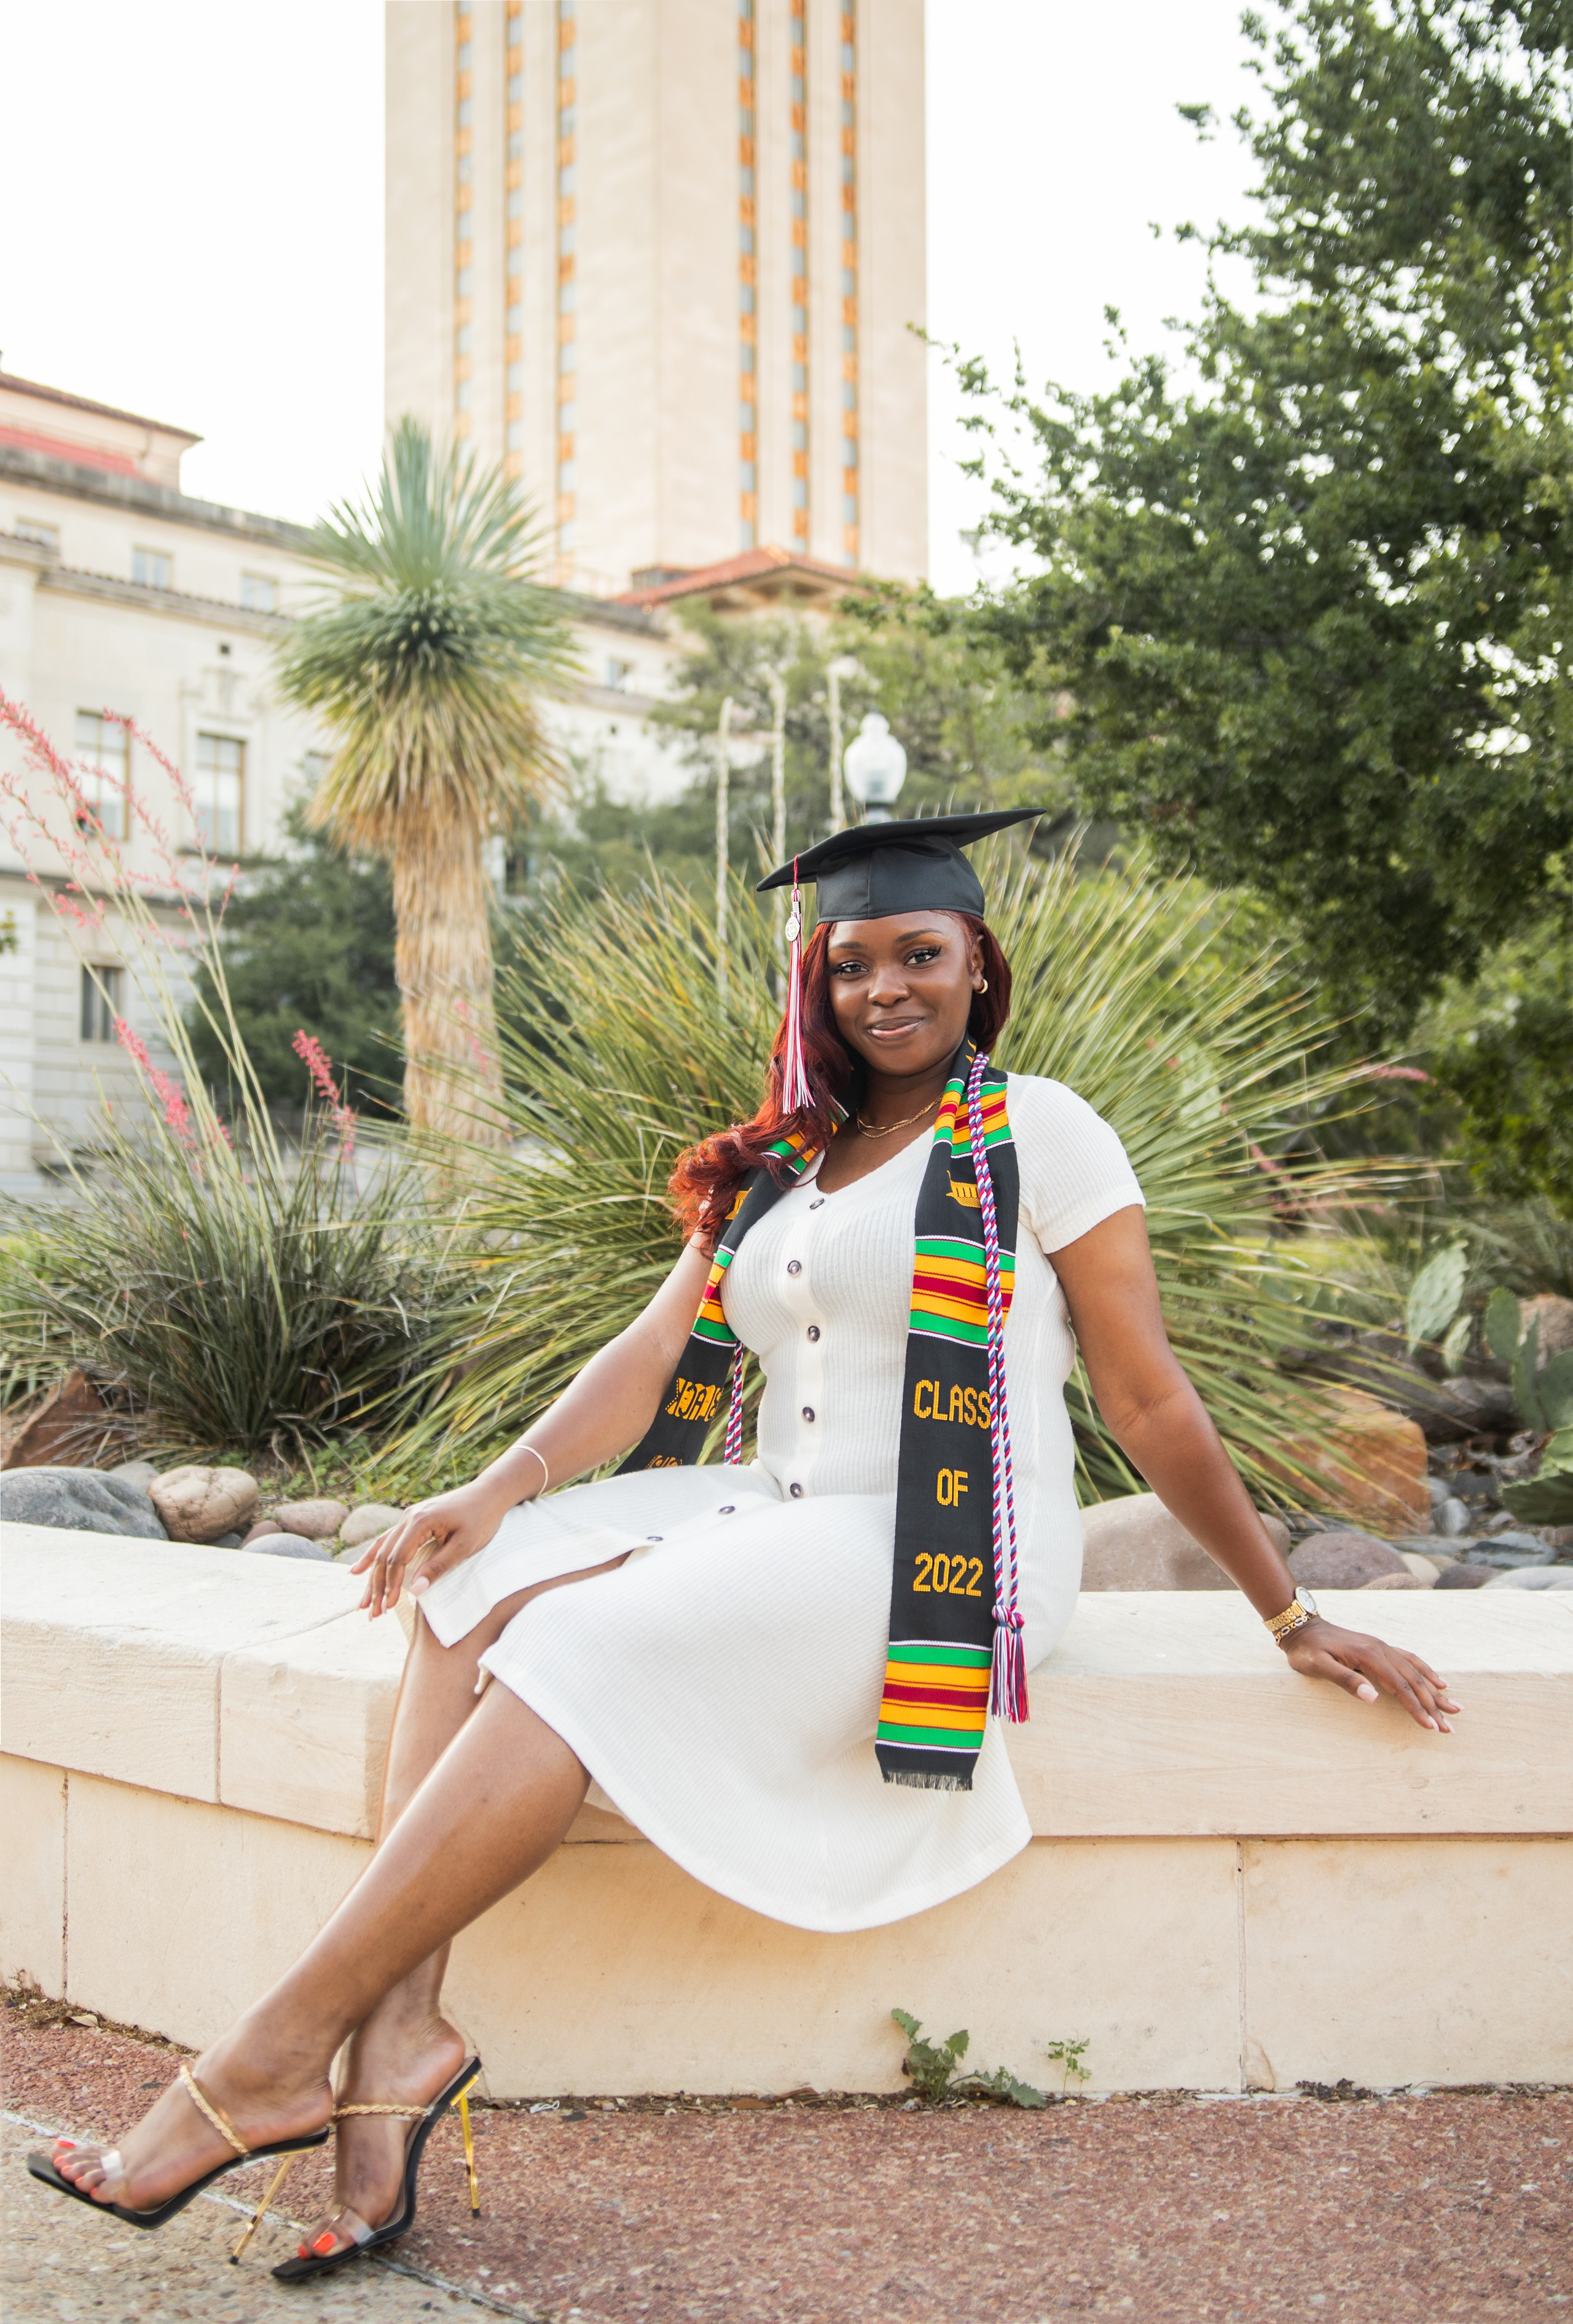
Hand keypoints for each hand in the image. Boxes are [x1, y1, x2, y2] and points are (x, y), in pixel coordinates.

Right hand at [352, 1482, 511, 1616]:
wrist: (489, 1493)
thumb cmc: (481, 1519)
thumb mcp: (464, 1546)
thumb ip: (438, 1567)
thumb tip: (414, 1591)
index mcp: (420, 1522)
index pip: (397, 1560)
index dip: (391, 1585)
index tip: (389, 1607)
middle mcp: (408, 1517)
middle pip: (384, 1556)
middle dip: (376, 1587)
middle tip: (371, 1613)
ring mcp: (408, 1517)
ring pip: (382, 1550)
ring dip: (372, 1578)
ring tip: (362, 1603)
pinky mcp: (412, 1519)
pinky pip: (387, 1540)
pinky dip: (373, 1557)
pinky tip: (358, 1571)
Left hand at [1282, 1618, 1460, 1731]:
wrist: (1301, 1626)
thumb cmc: (1307, 1650)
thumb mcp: (1319, 1666)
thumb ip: (1346, 1680)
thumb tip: (1373, 1697)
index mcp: (1369, 1657)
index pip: (1400, 1687)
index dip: (1416, 1708)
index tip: (1430, 1726)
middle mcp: (1381, 1650)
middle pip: (1414, 1681)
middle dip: (1433, 1706)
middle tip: (1449, 1728)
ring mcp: (1382, 1647)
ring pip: (1416, 1672)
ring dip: (1436, 1692)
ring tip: (1456, 1708)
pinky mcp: (1379, 1648)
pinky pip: (1410, 1660)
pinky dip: (1427, 1671)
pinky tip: (1438, 1681)